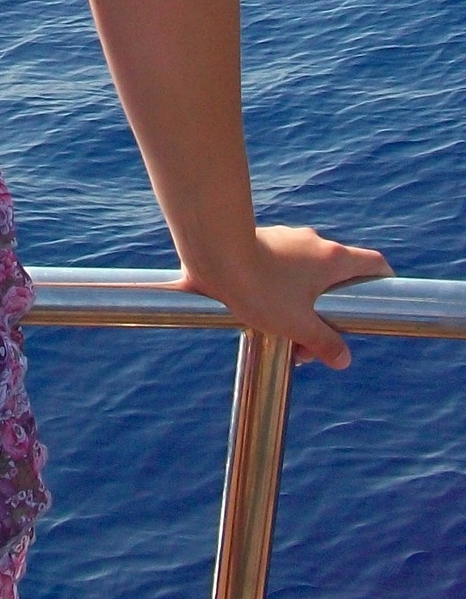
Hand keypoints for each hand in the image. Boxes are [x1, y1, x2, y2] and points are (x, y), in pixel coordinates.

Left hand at [177, 224, 393, 369]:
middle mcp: (314, 243)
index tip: (382, 298)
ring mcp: (288, 240)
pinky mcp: (263, 241)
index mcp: (332, 258)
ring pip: (305, 276)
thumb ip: (324, 342)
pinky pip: (281, 268)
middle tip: (308, 345)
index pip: (373, 263)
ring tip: (278, 336)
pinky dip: (279, 290)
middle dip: (327, 314)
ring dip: (300, 306)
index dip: (383, 280)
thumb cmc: (259, 287)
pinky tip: (257, 313)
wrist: (214, 252)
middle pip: (335, 279)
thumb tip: (343, 359)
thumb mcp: (296, 325)